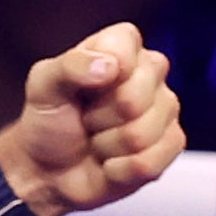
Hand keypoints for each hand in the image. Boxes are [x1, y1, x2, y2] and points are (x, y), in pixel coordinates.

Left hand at [0, 25, 184, 215]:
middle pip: (133, 100)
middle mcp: (150, 74)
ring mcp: (165, 110)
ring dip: (107, 146)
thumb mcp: (43, 85)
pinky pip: (149, 162)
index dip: (103, 70)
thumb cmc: (49, 121)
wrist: (51, 170)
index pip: (125, 45)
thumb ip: (70, 66)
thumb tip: (110, 65)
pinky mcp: (172, 145)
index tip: (83, 86)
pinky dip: (119, 169)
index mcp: (120, 48)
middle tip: (87, 118)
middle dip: (100, 118)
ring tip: (97, 139)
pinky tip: (112, 161)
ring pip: (140, 135)